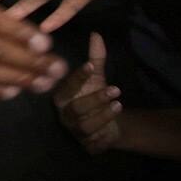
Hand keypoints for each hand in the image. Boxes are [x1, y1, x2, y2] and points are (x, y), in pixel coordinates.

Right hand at [53, 33, 121, 153]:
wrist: (108, 122)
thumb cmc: (95, 94)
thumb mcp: (97, 77)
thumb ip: (96, 58)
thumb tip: (96, 34)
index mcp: (62, 97)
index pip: (67, 87)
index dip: (78, 77)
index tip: (91, 66)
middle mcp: (65, 115)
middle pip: (76, 108)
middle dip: (96, 98)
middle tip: (116, 89)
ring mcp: (75, 132)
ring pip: (85, 127)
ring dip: (103, 116)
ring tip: (118, 105)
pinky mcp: (87, 147)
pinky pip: (94, 144)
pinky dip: (104, 138)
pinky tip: (112, 130)